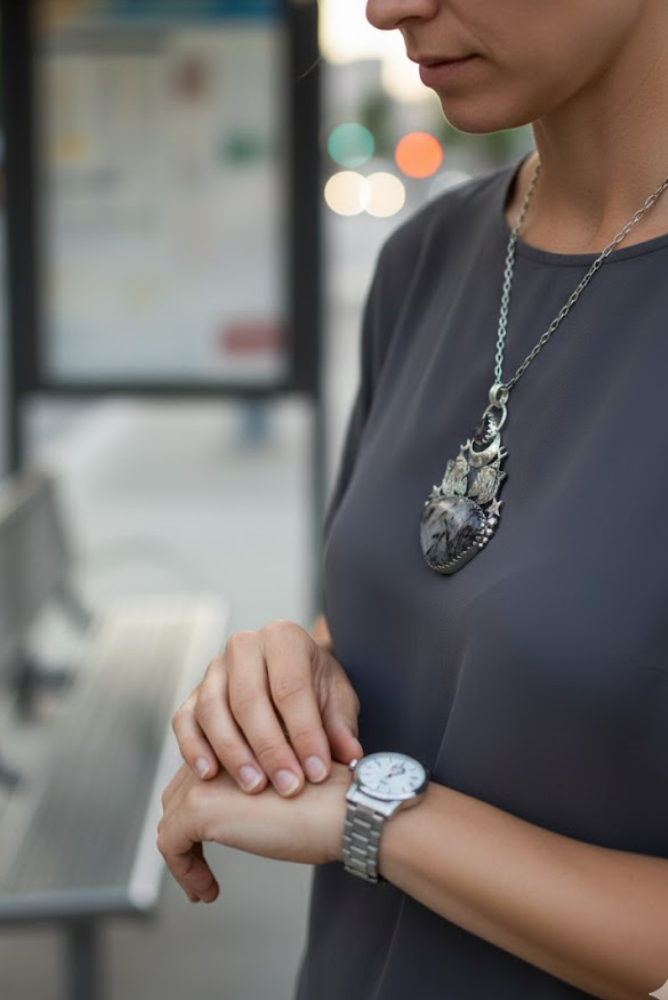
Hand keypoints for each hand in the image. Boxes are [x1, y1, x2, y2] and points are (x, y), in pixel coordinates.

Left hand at [157, 762, 350, 902]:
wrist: (344, 810)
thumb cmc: (331, 802)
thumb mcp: (289, 787)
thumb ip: (260, 789)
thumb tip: (241, 821)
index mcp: (240, 740)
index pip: (201, 774)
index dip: (201, 812)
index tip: (210, 846)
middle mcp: (217, 751)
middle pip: (179, 795)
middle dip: (186, 834)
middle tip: (200, 870)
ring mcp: (205, 778)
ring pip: (172, 820)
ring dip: (185, 858)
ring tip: (203, 887)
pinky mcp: (199, 807)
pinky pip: (171, 844)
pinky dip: (184, 871)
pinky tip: (207, 891)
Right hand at [172, 619, 361, 797]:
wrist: (292, 677)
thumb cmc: (316, 689)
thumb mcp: (337, 701)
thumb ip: (341, 726)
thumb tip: (350, 755)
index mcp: (284, 637)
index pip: (290, 687)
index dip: (305, 733)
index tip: (317, 772)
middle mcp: (244, 646)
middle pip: (248, 697)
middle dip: (269, 747)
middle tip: (288, 785)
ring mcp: (214, 669)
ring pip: (212, 708)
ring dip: (232, 752)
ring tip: (254, 786)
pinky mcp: (193, 694)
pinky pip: (184, 720)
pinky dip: (194, 748)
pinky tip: (209, 775)